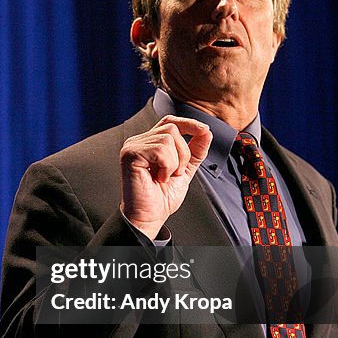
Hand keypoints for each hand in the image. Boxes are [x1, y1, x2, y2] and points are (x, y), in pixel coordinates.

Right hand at [119, 116, 211, 238]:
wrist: (150, 216)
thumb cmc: (162, 197)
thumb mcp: (185, 169)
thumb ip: (195, 150)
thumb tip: (206, 131)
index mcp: (149, 143)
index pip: (169, 121)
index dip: (188, 123)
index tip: (204, 131)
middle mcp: (138, 141)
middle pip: (172, 128)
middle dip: (183, 153)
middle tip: (174, 173)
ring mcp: (132, 147)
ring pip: (168, 138)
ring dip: (175, 162)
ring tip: (164, 177)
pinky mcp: (130, 154)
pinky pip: (160, 149)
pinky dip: (167, 166)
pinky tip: (158, 178)